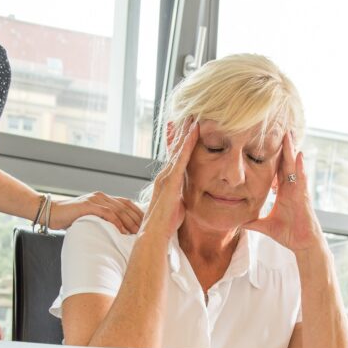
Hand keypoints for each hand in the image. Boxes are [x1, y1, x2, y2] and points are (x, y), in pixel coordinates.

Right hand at [47, 191, 144, 233]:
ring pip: (119, 210)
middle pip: (126, 206)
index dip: (138, 213)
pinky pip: (106, 213)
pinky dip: (116, 222)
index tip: (148, 224)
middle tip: (147, 231)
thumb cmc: (69, 218)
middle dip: (138, 219)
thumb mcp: (90, 217)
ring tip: (137, 234)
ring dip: (130, 222)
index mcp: (104, 198)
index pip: (127, 203)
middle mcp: (101, 196)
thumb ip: (103, 219)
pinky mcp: (88, 206)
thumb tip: (119, 231)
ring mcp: (95, 200)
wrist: (50, 212)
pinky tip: (122, 231)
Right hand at [140, 122, 198, 239]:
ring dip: (186, 132)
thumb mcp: (177, 204)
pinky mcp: (170, 181)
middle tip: (191, 114)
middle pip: (176, 148)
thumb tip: (186, 195)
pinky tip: (193, 133)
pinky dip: (187, 144)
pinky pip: (181, 158)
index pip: (177, 156)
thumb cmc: (166, 223)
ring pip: (178, 149)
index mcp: (167, 180)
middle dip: (183, 131)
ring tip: (193, 116)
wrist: (155, 233)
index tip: (191, 128)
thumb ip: (181, 195)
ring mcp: (166, 176)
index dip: (183, 141)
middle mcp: (164, 174)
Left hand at [243, 132, 322, 252]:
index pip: (275, 170)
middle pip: (285, 163)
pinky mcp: (304, 196)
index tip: (265, 142)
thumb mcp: (266, 226)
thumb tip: (239, 223)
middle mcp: (291, 187)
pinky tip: (298, 155)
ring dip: (291, 151)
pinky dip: (299, 167)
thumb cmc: (289, 234)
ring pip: (294, 166)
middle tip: (278, 128)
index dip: (271, 156)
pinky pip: (301, 178)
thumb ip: (253, 222)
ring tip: (288, 134)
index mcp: (283, 191)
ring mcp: (298, 190)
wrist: (303, 244)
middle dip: (283, 147)